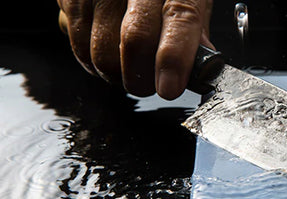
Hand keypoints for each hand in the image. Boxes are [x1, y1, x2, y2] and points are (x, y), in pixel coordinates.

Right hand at [57, 0, 213, 99]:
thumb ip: (194, 31)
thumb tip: (201, 68)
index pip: (179, 18)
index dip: (174, 58)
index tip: (170, 87)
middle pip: (134, 42)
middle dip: (144, 79)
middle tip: (151, 83)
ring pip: (102, 55)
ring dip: (118, 74)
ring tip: (128, 62)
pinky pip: (79, 49)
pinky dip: (94, 61)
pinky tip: (108, 47)